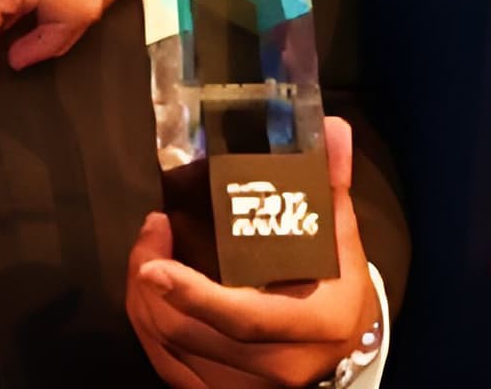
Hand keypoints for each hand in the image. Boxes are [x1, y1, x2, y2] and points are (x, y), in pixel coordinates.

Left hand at [128, 115, 382, 388]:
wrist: (345, 348)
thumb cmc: (339, 288)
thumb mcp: (342, 239)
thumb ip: (329, 186)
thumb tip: (332, 128)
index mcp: (311, 327)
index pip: (243, 318)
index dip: (194, 296)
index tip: (152, 266)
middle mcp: (278, 367)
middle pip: (193, 334)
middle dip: (154, 284)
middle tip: (152, 232)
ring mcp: (246, 388)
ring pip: (172, 351)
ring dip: (145, 302)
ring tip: (147, 252)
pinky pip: (169, 367)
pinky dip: (150, 328)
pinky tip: (148, 293)